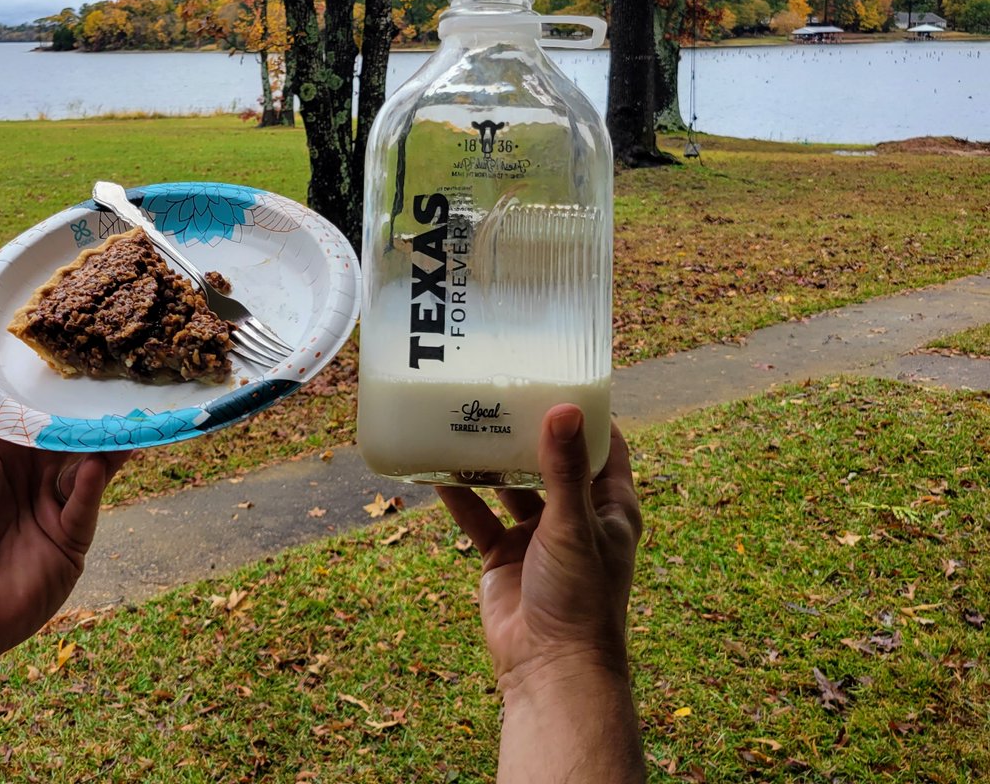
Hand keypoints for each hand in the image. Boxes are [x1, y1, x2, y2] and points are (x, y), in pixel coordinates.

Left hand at [0, 354, 129, 683]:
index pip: (34, 411)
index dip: (51, 388)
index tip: (74, 355)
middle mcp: (32, 474)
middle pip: (69, 433)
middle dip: (90, 409)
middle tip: (116, 377)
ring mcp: (54, 505)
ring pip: (88, 461)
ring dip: (105, 439)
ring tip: (126, 413)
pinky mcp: (72, 536)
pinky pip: (87, 501)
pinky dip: (94, 479)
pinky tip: (99, 461)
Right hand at [437, 407, 641, 691]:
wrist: (548, 670)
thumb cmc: (579, 600)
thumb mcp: (573, 526)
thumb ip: (564, 468)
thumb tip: (563, 407)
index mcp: (610, 507)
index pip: (604, 446)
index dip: (586, 413)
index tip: (561, 375)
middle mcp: (575, 517)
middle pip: (551, 461)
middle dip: (528, 430)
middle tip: (503, 390)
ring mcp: (537, 537)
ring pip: (511, 486)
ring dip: (491, 460)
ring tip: (467, 420)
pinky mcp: (503, 557)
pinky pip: (477, 517)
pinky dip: (459, 495)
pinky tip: (436, 468)